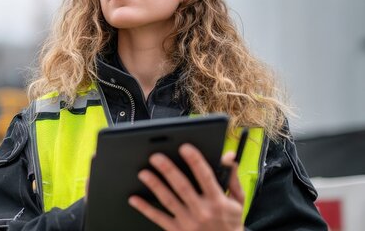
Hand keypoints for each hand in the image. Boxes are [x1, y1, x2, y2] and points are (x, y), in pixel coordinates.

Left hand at [128, 144, 243, 230]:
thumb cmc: (230, 222)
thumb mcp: (237, 201)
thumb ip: (232, 178)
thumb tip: (228, 156)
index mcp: (218, 200)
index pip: (205, 177)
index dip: (195, 161)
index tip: (184, 147)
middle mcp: (202, 211)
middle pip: (183, 187)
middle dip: (168, 170)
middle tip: (155, 157)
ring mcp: (188, 222)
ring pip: (168, 201)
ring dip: (155, 186)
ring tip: (143, 173)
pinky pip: (158, 218)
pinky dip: (145, 208)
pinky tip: (134, 199)